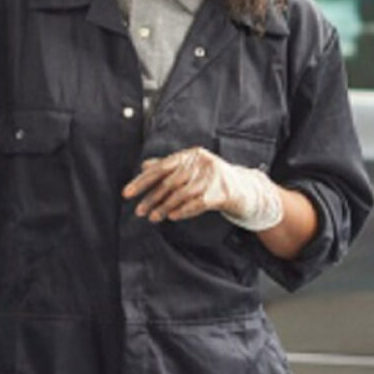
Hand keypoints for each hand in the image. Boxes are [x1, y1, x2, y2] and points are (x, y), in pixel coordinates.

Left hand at [122, 146, 281, 230]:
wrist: (246, 189)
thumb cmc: (213, 179)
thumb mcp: (191, 168)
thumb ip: (169, 166)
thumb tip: (144, 166)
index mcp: (190, 155)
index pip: (160, 167)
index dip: (142, 181)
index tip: (127, 193)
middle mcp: (200, 163)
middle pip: (169, 182)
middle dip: (152, 198)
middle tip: (139, 211)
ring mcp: (212, 178)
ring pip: (181, 194)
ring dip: (164, 207)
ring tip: (153, 218)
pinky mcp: (221, 193)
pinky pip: (196, 204)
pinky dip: (182, 211)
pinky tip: (171, 216)